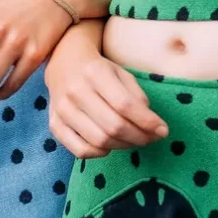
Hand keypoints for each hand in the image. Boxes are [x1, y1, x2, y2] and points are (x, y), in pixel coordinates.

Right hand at [45, 41, 167, 158]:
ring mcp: (62, 110)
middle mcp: (75, 91)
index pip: (125, 105)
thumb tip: (153, 126)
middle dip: (139, 137)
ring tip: (134, 141)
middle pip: (113, 126)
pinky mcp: (55, 125)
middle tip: (151, 138)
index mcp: (95, 73)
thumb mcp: (122, 74)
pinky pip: (81, 150)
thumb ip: (137, 97)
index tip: (163, 130)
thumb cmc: (99, 70)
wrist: (64, 64)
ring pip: (99, 141)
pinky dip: (100, 153)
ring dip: (123, 146)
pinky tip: (110, 145)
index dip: (147, 122)